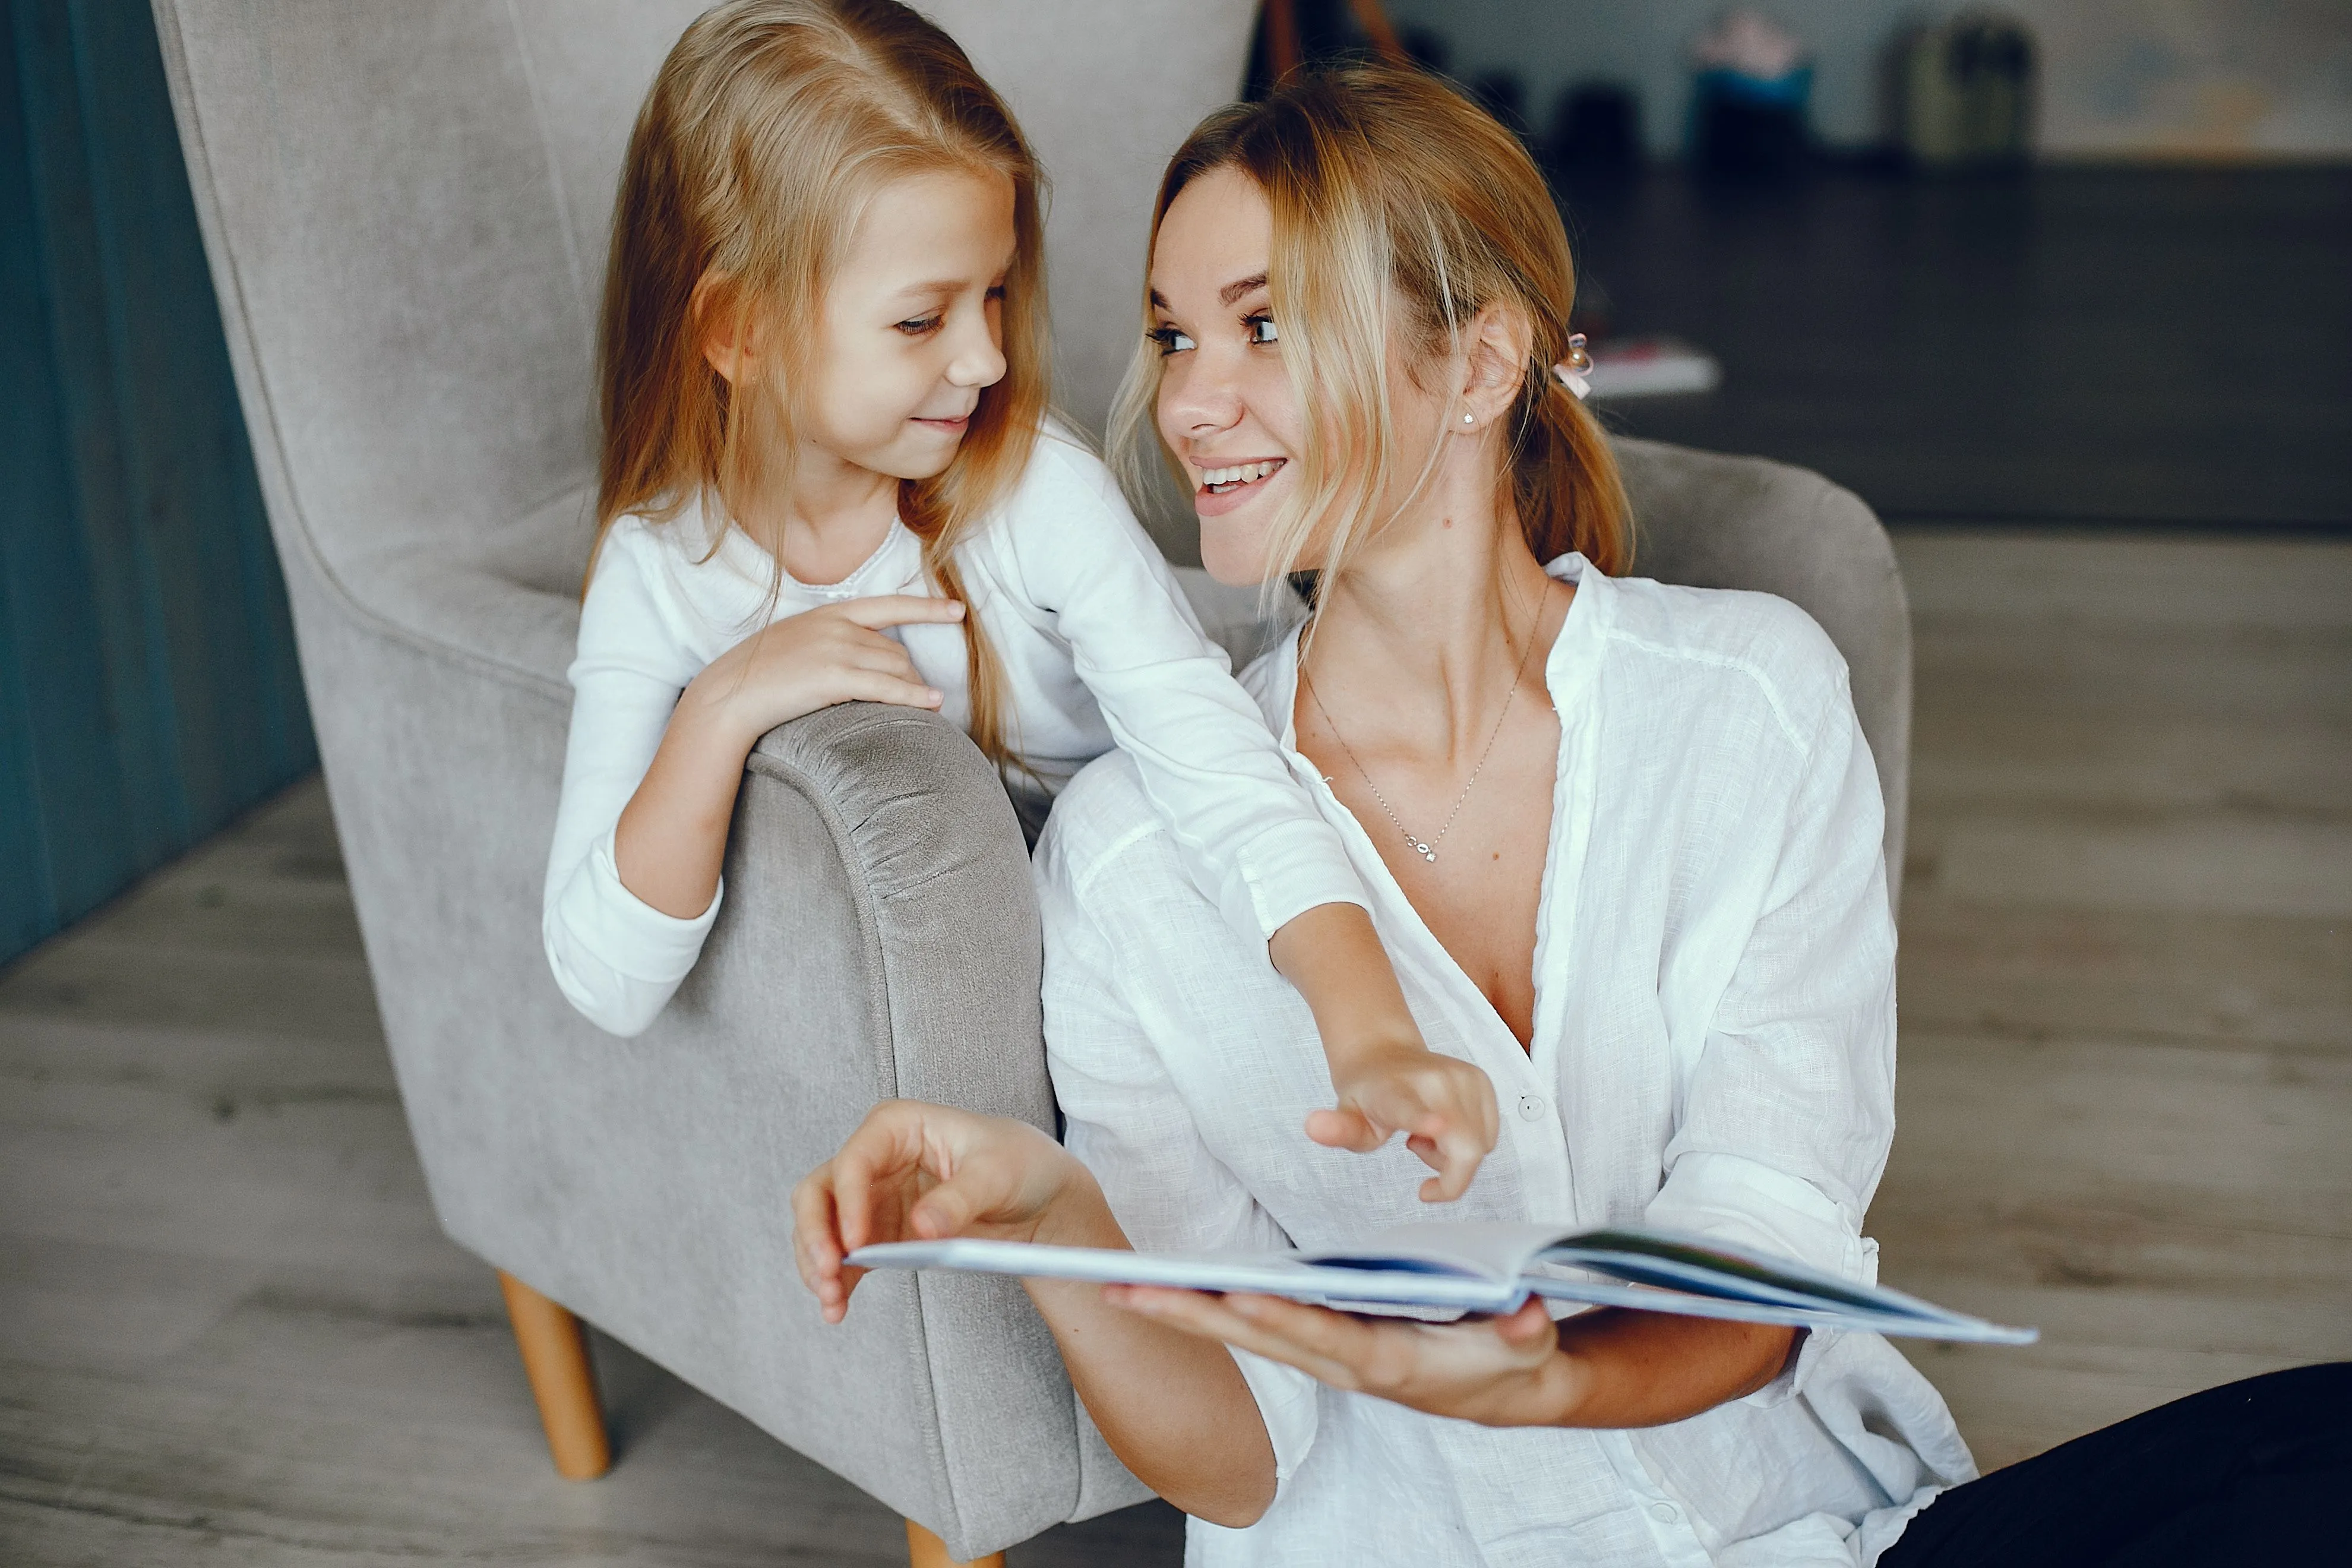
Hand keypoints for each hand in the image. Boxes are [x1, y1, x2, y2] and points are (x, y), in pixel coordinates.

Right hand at [684, 594, 965, 745]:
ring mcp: (837, 650)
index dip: (927, 608)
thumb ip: (829, 640)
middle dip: (909, 673)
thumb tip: (864, 654)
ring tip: (924, 705)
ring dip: (912, 687)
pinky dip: (915, 696)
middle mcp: (837, 627)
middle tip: (915, 695)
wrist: (728, 695)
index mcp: (828, 613)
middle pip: (895, 649)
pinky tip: (933, 704)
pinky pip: (889, 687)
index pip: (888, 605)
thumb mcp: (796, 642)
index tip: (957, 610)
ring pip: (896, 668)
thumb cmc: (758, 675)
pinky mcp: (835, 677)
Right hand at [791, 1099, 1091, 1323]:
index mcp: (897, 1126)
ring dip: (819, 1264)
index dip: (847, 1202)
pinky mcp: (879, 1231)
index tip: (855, 1243)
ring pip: (823, 1228)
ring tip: (832, 1301)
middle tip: (827, 1273)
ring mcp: (873, 1196)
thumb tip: (922, 1227)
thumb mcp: (997, 1174)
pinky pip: (845, 1256)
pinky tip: (839, 1307)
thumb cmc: (1019, 1163)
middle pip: (821, 1191)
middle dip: (815, 1234)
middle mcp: (876, 1158)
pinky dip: (838, 1280)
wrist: (1037, 1194)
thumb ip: (959, 1199)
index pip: (854, 1161)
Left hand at [1106, 1287, 1574, 1427]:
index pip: (1319, 1335)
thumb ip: (1523, 1331)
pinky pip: (1258, 1327)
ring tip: (1124, 1289)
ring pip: (1245, 1332)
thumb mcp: (1526, 1345)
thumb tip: (1524, 1312)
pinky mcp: (1323, 1344)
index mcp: (1384, 1359)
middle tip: (1126, 1291)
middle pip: (1257, 1335)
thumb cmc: (1509, 1361)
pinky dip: (1214, 1310)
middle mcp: (1342, 1362)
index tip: (1229, 1298)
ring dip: (1185, 1312)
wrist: (1501, 1390)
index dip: (1274, 1318)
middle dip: (1192, 1314)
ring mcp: (1326, 1355)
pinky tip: (1177, 1293)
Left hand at [1306, 1041, 1499, 1202]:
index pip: (1409, 1109)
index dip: (1423, 1121)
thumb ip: (1337, 1130)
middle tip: (1414, 1149)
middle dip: (1449, 1174)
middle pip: (1465, 1149)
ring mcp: (1464, 1078)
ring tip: (1424, 1133)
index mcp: (1395, 1093)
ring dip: (1455, 1155)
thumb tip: (1312, 1126)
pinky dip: (1470, 1142)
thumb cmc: (1366, 1096)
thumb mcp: (1348, 1117)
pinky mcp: (1482, 1081)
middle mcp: (1435, 1081)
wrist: (1383, 1053)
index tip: (1435, 1127)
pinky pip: (1489, 1136)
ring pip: (1480, 1146)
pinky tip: (1442, 1125)